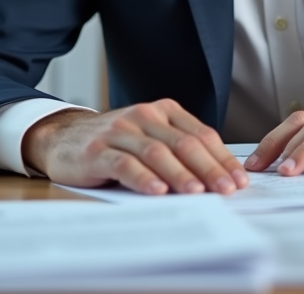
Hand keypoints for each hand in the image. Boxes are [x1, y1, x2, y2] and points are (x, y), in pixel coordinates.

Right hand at [21, 100, 249, 194]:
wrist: (64, 138)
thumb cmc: (116, 144)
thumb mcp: (151, 139)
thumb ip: (179, 151)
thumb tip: (218, 178)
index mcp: (164, 111)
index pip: (202, 135)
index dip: (223, 159)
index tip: (240, 180)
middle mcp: (144, 116)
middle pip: (184, 144)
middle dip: (209, 169)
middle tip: (227, 190)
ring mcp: (119, 132)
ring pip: (157, 153)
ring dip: (180, 174)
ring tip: (198, 192)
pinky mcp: (97, 151)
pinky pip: (124, 164)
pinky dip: (143, 178)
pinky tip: (157, 191)